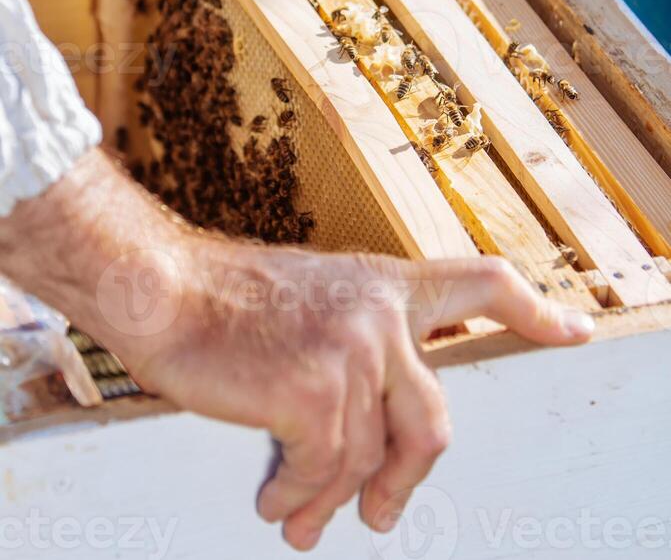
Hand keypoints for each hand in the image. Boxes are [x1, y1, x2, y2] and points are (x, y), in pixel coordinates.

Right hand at [0, 150, 593, 551]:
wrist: (165, 288)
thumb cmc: (225, 297)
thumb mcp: (314, 298)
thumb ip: (356, 345)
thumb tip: (365, 437)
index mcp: (385, 285)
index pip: (484, 283)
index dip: (534, 310)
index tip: (572, 331)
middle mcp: (381, 315)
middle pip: (434, 420)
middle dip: (408, 480)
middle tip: (384, 513)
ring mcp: (354, 351)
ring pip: (366, 456)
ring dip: (330, 498)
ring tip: (300, 516)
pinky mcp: (315, 391)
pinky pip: (323, 469)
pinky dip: (298, 494)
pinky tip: (275, 498)